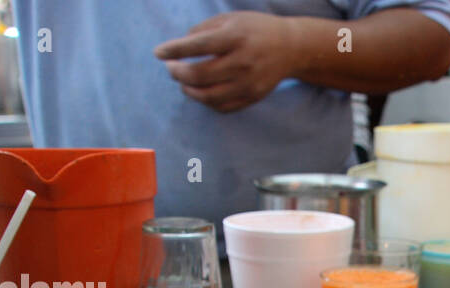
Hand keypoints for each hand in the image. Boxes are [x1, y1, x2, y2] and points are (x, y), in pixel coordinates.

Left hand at [154, 12, 301, 112]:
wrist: (291, 48)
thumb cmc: (256, 29)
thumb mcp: (231, 19)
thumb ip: (204, 29)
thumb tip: (180, 46)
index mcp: (236, 37)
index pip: (198, 46)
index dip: (175, 50)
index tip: (158, 53)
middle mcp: (243, 62)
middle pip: (200, 75)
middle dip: (177, 73)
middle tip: (170, 68)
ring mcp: (249, 83)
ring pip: (208, 96)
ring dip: (188, 90)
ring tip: (183, 82)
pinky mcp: (252, 97)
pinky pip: (222, 107)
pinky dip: (205, 101)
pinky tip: (199, 92)